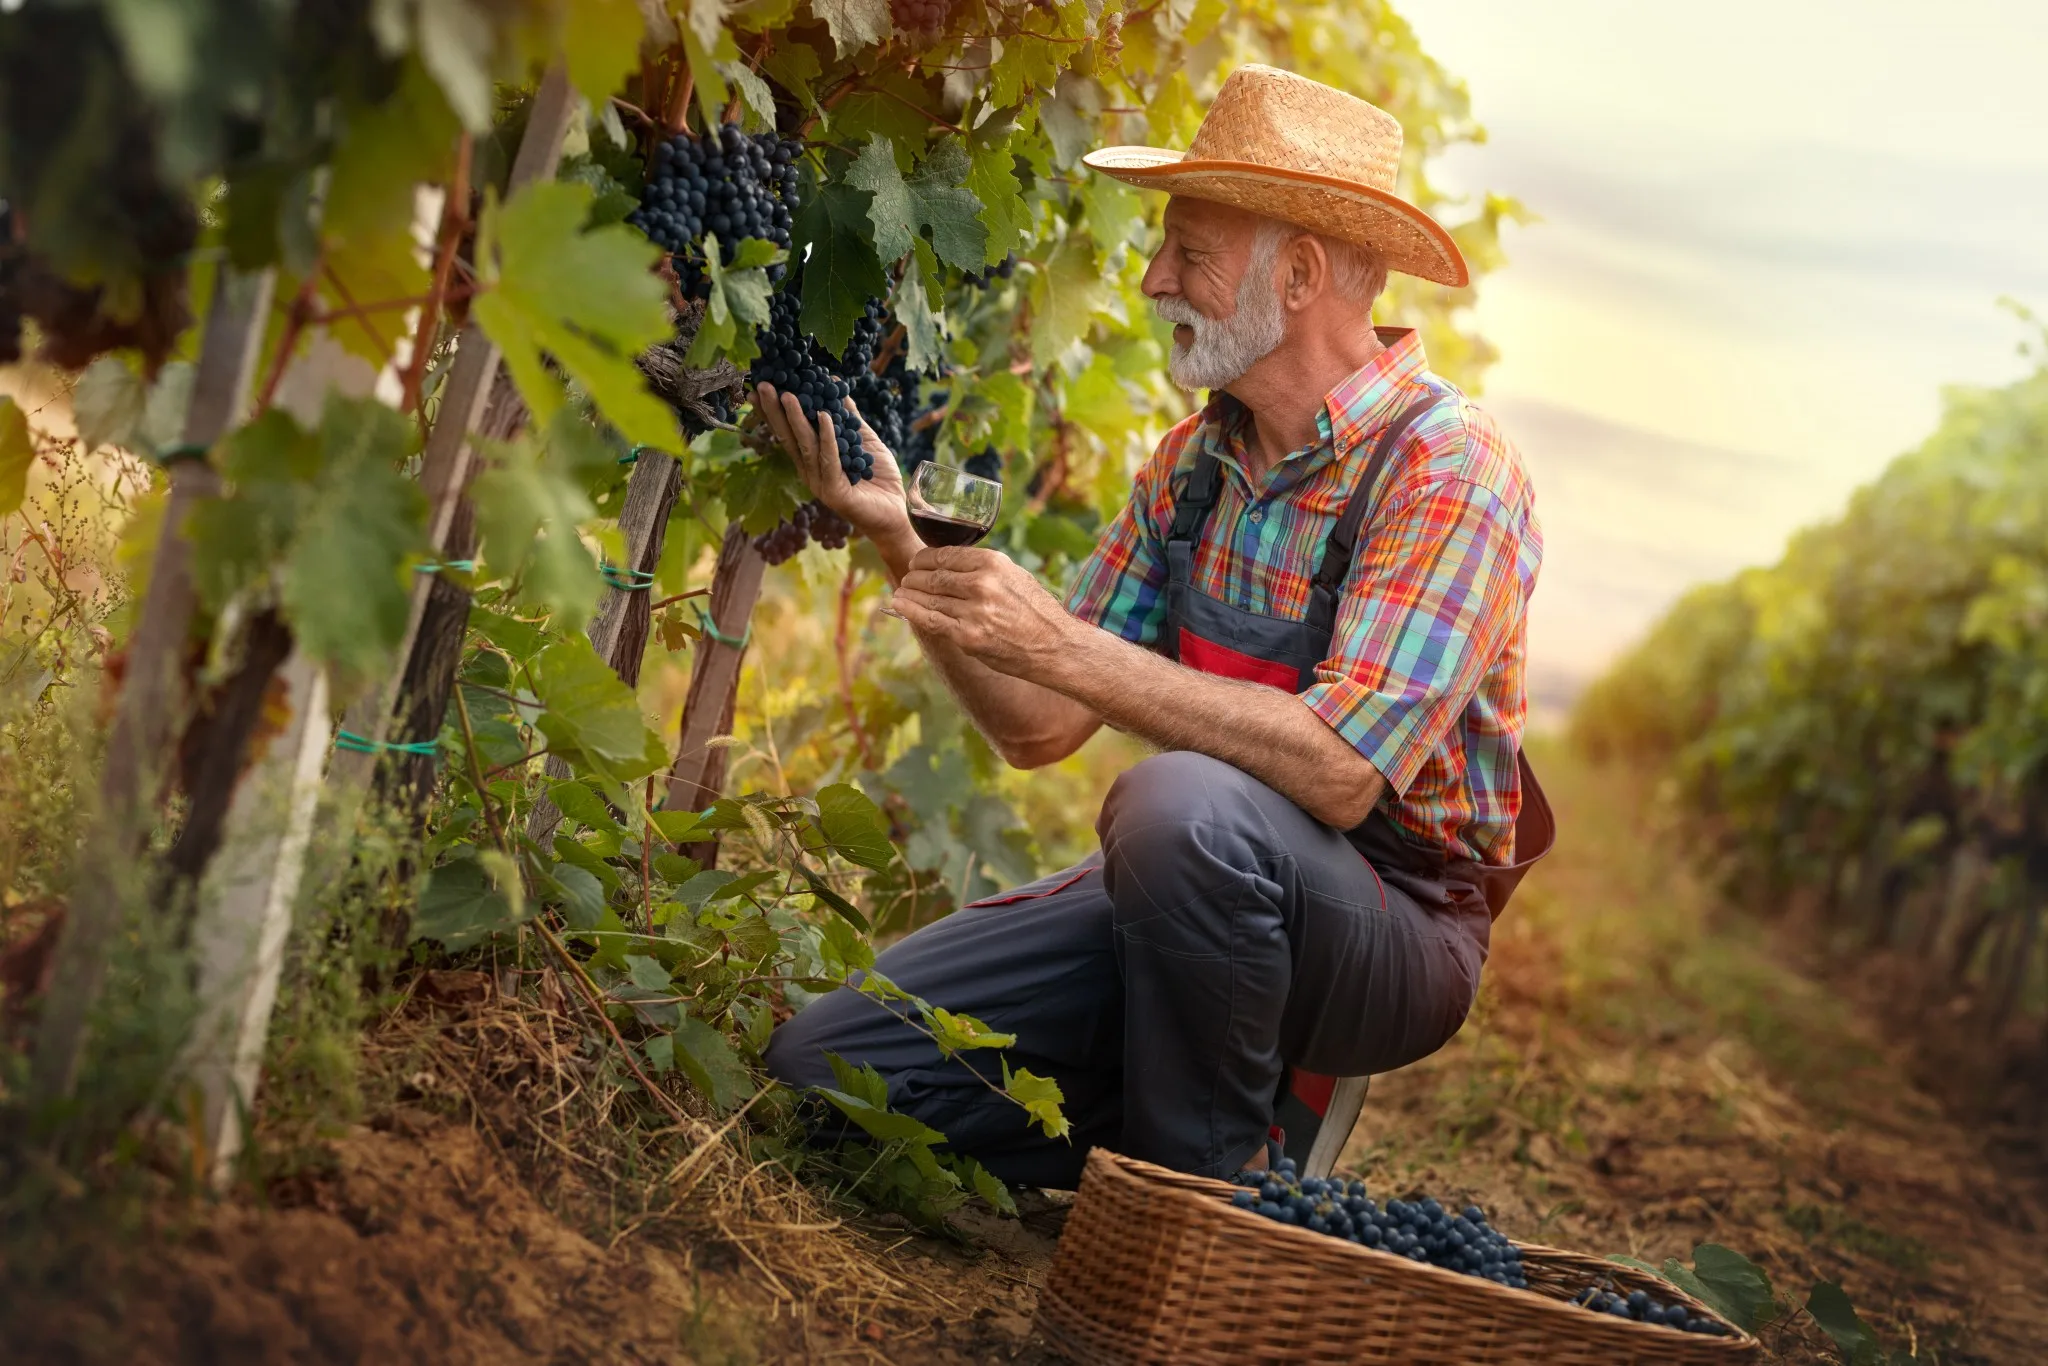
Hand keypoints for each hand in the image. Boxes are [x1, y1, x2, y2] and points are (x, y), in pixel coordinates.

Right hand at [752, 384, 914, 550]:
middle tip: (764, 385)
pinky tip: (823, 416)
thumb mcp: (862, 439)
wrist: (897, 510)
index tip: (763, 385)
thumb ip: (848, 416)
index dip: (774, 410)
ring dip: (796, 420)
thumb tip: (833, 384)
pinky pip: (830, 460)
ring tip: (788, 396)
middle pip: (789, 437)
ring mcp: (820, 483)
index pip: (788, 431)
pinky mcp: (835, 493)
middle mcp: (810, 471)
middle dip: (775, 411)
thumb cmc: (878, 476)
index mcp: (812, 459)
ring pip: (805, 447)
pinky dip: (827, 437)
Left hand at [891, 546, 1075, 678]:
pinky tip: (899, 605)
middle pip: (933, 576)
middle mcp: (981, 584)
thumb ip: (985, 570)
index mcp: (993, 563)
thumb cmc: (1038, 612)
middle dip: (914, 577)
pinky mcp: (968, 636)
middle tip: (906, 579)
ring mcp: (973, 611)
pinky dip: (910, 612)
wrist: (1056, 646)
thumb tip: (952, 566)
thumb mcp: (1015, 577)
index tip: (917, 562)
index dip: (924, 559)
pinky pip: (930, 621)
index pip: (946, 555)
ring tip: (899, 592)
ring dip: (908, 594)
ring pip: (929, 598)